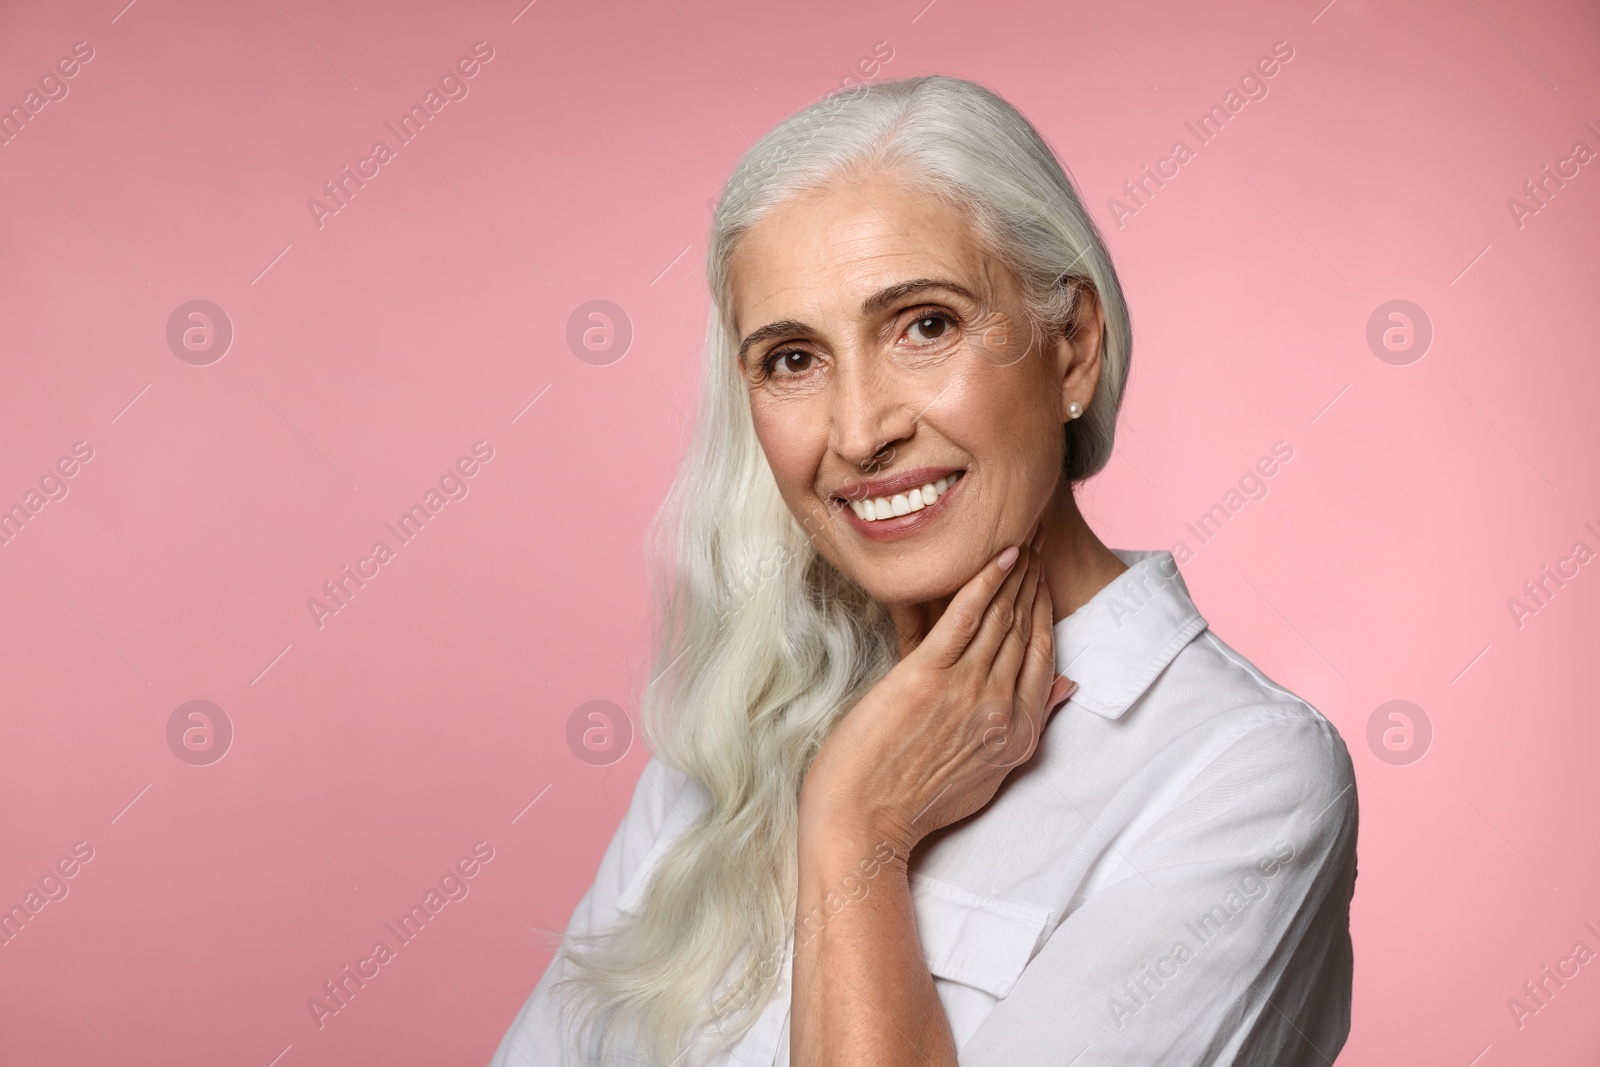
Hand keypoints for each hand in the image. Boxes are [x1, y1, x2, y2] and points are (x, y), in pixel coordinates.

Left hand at [797, 528, 1076, 859]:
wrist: (862, 823)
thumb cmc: (913, 802)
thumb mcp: (989, 774)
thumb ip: (1029, 727)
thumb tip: (1065, 686)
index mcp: (1018, 734)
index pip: (1042, 656)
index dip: (1046, 610)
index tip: (1045, 575)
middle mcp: (1000, 709)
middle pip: (1024, 629)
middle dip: (1034, 579)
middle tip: (1037, 536)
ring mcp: (966, 691)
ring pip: (1001, 618)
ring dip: (1015, 573)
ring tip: (1020, 535)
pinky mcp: (926, 676)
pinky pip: (965, 619)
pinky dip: (985, 583)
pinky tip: (998, 556)